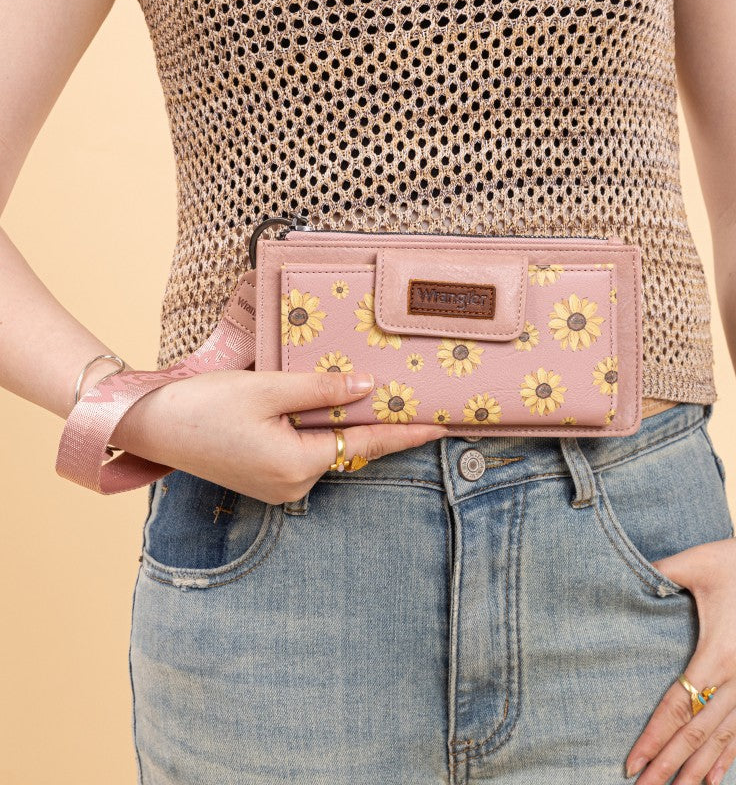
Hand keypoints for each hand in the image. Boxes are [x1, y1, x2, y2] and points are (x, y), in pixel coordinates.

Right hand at [108, 369, 449, 503]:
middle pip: (349, 448)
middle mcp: (294, 484)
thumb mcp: (269, 388)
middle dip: (380, 426)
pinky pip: (307, 452)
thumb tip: (369, 388)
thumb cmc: (205, 405)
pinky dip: (322, 431)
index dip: (407, 433)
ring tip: (380, 400)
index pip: (367, 445)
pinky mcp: (267, 479)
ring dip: (348, 425)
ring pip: (328, 449)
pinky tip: (333, 409)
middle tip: (417, 405)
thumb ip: (323, 389)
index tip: (443, 427)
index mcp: (297, 465)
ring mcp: (279, 486)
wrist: (153, 424)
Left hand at [625, 518, 735, 784]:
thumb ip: (656, 574)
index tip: (632, 762)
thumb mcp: (693, 563)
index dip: (654, 738)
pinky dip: (727, 757)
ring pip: (724, 739)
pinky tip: (713, 779)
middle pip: (699, 733)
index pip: (679, 708)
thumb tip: (620, 576)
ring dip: (696, 769)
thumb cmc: (735, 560)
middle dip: (669, 765)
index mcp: (720, 652)